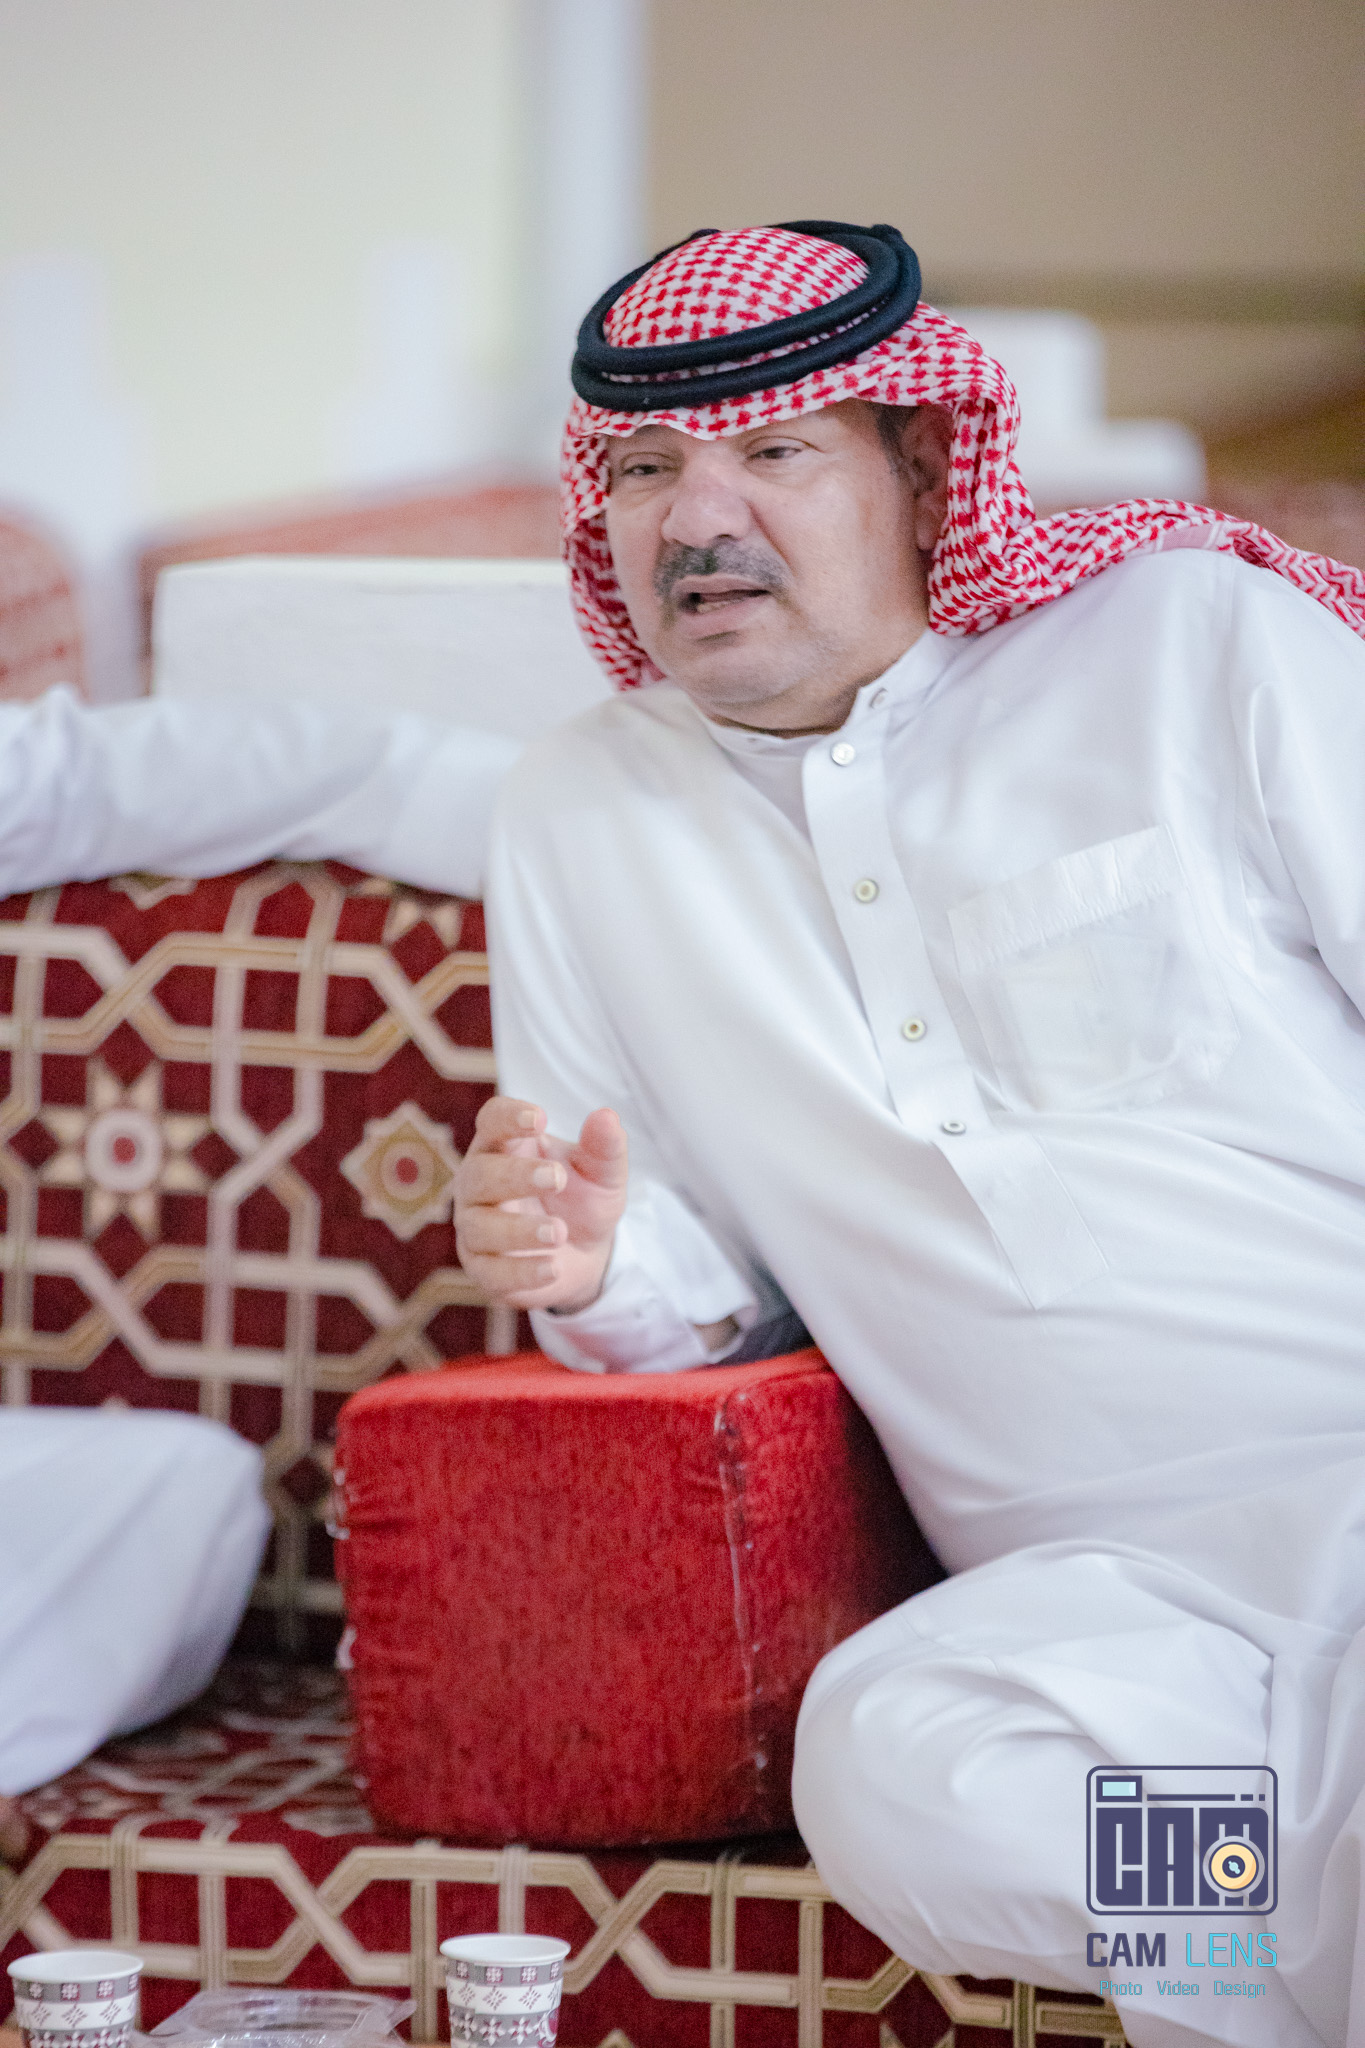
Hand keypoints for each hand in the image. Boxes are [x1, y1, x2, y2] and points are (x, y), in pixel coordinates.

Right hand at [455, 1096, 628, 1311]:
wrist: (585, 1254)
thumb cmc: (581, 1200)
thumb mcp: (602, 1174)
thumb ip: (605, 1147)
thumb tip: (607, 1117)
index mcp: (504, 1147)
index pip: (491, 1121)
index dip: (508, 1117)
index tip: (540, 1119)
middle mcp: (479, 1184)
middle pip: (479, 1174)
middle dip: (515, 1175)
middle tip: (557, 1178)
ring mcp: (476, 1228)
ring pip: (479, 1226)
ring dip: (518, 1229)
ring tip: (559, 1232)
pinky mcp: (483, 1269)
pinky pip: (491, 1272)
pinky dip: (522, 1271)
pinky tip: (553, 1268)